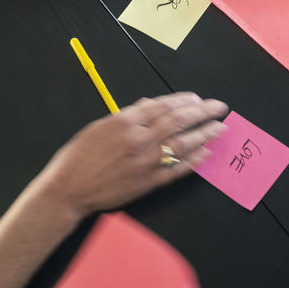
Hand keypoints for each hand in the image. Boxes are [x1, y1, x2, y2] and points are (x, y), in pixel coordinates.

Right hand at [35, 93, 227, 222]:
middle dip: (202, 112)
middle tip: (220, 107)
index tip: (197, 98)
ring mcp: (145, 162)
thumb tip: (148, 103)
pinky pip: (176, 170)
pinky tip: (205, 154)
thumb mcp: (99, 126)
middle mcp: (139, 139)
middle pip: (178, 121)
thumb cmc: (78, 156)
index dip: (183, 100)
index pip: (162, 106)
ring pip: (182, 144)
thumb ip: (126, 115)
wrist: (68, 189)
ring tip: (220, 128)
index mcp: (125, 121)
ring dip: (204, 135)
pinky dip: (192, 161)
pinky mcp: (148, 183)